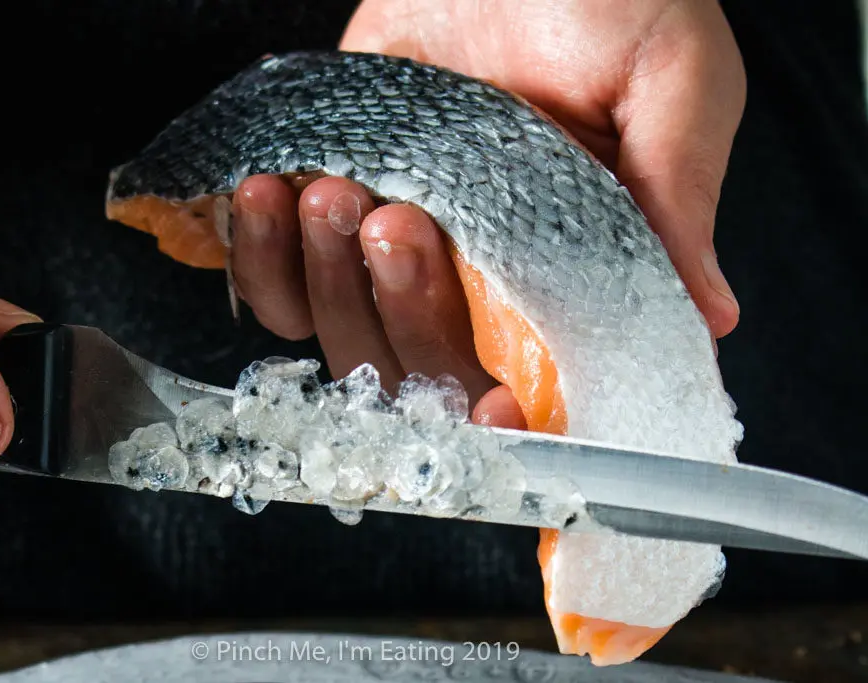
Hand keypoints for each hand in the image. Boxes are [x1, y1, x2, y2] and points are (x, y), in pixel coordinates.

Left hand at [228, 0, 744, 422]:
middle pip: (422, 371)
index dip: (507, 419)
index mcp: (566, 272)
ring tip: (340, 190)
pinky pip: (277, 280)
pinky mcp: (334, 210)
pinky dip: (261, 256)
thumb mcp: (668, 81)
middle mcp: (480, 282)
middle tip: (403, 222)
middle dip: (404, 312)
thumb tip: (710, 314)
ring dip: (326, 280)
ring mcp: (402, 252)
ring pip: (344, 335)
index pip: (535, 386)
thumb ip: (676, 198)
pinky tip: (269, 196)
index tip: (492, 402)